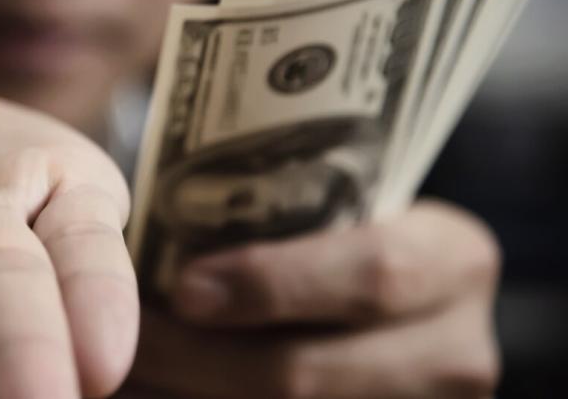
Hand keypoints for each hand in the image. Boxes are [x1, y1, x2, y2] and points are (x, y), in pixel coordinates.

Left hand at [120, 201, 499, 398]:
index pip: (374, 274)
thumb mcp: (333, 197)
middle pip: (309, 374)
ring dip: (187, 395)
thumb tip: (148, 246)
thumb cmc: (331, 226)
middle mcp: (456, 348)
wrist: (371, 290)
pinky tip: (155, 392)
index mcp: (453, 258)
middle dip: (196, 361)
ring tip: (122, 373)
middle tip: (119, 341)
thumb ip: (271, 204)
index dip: (272, 285)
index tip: (184, 287)